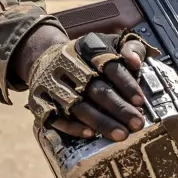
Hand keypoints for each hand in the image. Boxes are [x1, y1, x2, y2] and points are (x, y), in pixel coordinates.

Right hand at [13, 24, 148, 140]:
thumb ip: (129, 48)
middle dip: (118, 108)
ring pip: (77, 106)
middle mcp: (67, 65)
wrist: (45, 56)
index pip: (110, 67)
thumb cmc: (88, 56)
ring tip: (120, 134)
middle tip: (137, 123)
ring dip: (100, 121)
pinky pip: (55, 117)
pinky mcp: (38, 100)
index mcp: (88, 48)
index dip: (125, 84)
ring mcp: (50, 83)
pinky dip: (72, 126)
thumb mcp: (110, 43)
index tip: (140, 101)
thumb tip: (136, 61)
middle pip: (95, 89)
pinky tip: (90, 134)